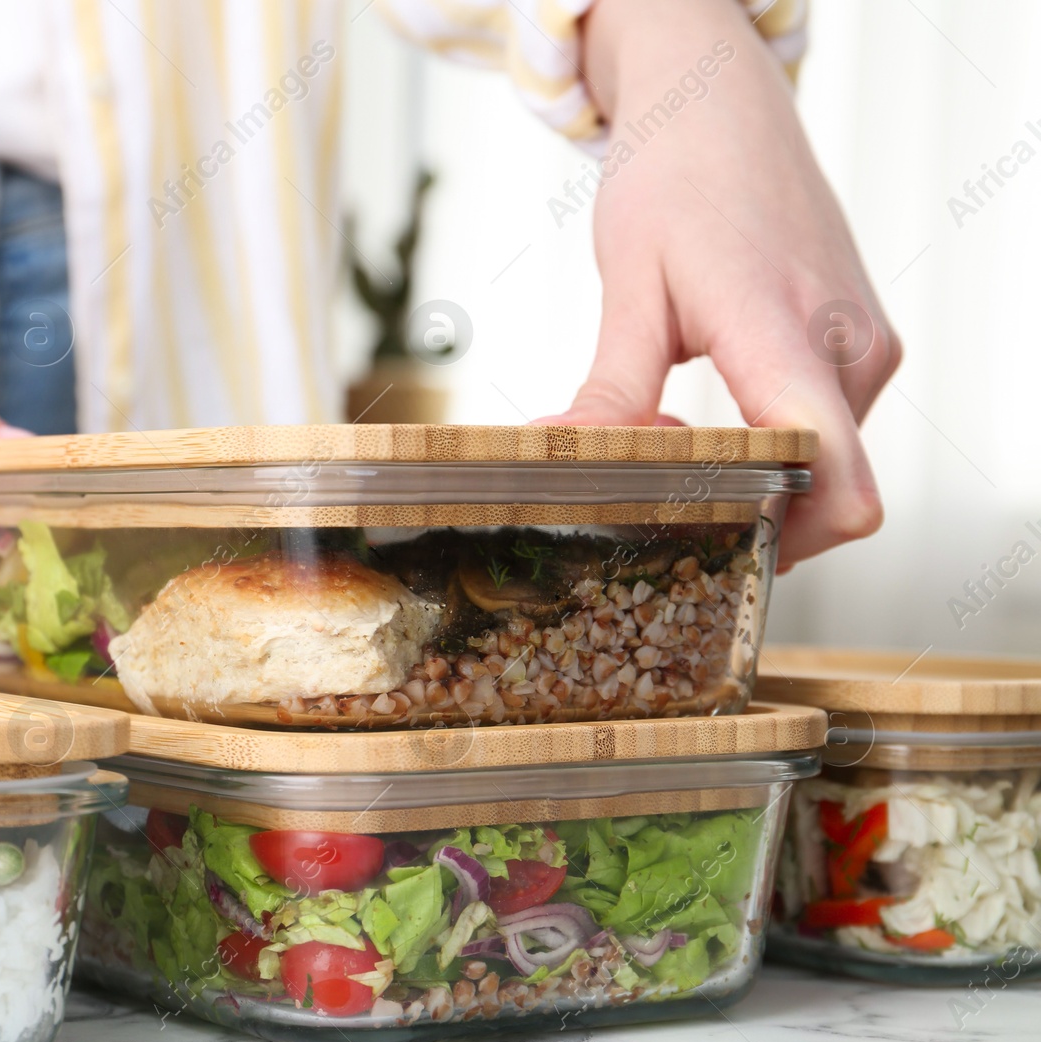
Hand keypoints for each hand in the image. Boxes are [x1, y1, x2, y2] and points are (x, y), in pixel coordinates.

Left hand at [550, 0, 899, 567]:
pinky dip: (764, 445)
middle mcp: (846, 348)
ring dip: (745, 475)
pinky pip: (824, 432)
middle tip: (648, 477)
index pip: (834, 474)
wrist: (723, 108)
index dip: (784, 541)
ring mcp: (865, 349)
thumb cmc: (674, 179)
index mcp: (782, 330)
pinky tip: (698, 411)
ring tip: (663, 429)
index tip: (703, 546)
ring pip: (823, 467)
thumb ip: (611, 388)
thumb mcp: (628, 286)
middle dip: (739, 511)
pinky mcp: (861, 349)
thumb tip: (564, 456)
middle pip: (825, 490)